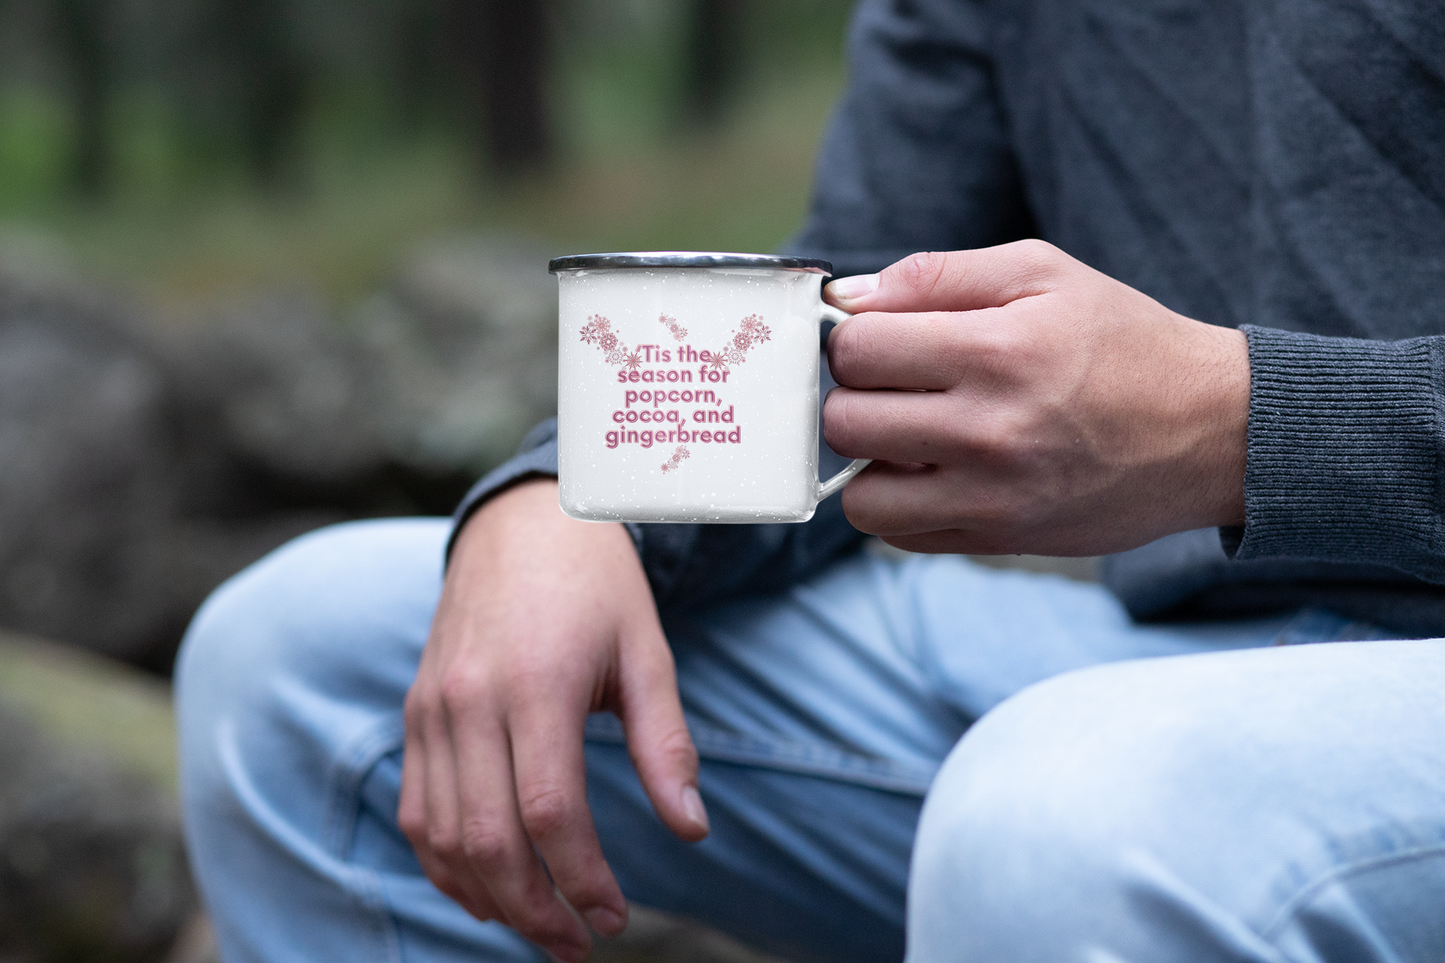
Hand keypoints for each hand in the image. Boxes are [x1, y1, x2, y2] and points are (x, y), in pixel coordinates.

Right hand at [398, 479, 708, 961]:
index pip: (549, 813)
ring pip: (443, 836)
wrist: (522, 522)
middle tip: (580, 945)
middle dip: (534, 910)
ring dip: (488, 898)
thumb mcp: (647, 653)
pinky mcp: (416, 711)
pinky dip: (445, 862)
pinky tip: (487, 889)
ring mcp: (432, 708)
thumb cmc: (597, 587)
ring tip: (541, 927)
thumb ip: (666, 745)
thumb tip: (691, 830)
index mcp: (536, 684)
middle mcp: (470, 701)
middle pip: (488, 839)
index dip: (581, 879)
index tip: (615, 918)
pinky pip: (417, 809)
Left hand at [823, 241, 1248, 555]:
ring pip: (860, 494)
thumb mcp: (1044, 273)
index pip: (858, 349)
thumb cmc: (1122, 342)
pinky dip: (898, 503)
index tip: (882, 338)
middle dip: (854, 396)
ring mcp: (992, 496)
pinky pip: (898, 534)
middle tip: (892, 385)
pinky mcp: (998, 539)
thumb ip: (938, 275)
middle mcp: (989, 431)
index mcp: (997, 350)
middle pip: (846, 421)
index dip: (855, 337)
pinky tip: (932, 471)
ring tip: (908, 433)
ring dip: (868, 460)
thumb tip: (849, 299)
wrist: (1211, 431)